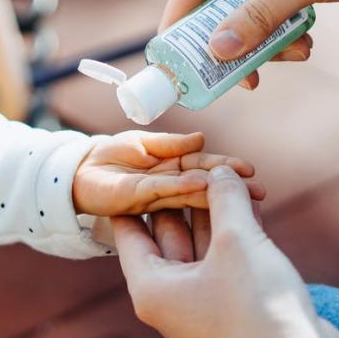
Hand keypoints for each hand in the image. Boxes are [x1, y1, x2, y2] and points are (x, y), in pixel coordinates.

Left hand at [72, 131, 262, 216]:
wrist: (78, 171)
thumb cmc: (111, 157)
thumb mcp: (144, 143)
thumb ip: (171, 144)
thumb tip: (201, 138)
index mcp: (173, 169)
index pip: (204, 167)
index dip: (226, 169)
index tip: (251, 171)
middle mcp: (168, 185)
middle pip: (203, 184)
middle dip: (231, 188)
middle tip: (260, 192)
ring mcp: (154, 195)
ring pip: (188, 192)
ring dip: (215, 192)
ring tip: (241, 193)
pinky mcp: (135, 199)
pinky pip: (161, 191)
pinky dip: (181, 187)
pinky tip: (201, 184)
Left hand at [112, 166, 335, 337]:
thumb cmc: (257, 306)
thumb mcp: (236, 239)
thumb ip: (224, 198)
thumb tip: (219, 171)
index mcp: (150, 286)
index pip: (129, 229)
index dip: (138, 192)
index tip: (141, 162)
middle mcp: (169, 297)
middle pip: (167, 233)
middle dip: (185, 195)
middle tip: (193, 158)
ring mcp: (201, 304)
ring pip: (201, 244)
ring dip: (216, 211)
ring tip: (227, 173)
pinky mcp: (232, 307)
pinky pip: (225, 259)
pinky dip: (235, 232)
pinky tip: (251, 203)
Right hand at [162, 0, 338, 89]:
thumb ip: (260, 15)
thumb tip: (218, 50)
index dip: (179, 24)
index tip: (171, 63)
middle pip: (215, 6)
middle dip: (230, 43)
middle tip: (236, 77)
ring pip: (242, 18)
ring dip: (263, 45)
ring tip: (297, 54)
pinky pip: (265, 19)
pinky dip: (281, 38)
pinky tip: (307, 43)